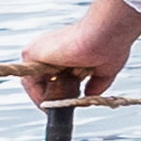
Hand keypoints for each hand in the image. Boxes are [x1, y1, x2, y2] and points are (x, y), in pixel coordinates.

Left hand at [19, 0, 140, 103]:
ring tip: (62, 105)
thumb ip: (96, 84)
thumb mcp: (105, 69)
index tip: (72, 101)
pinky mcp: (31, 53)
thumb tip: (90, 97)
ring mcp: (38, 50)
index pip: (56, 75)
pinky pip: (29, 82)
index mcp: (65, 50)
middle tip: (67, 106)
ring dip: (48, 97)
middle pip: (44, 80)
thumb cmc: (111, 44)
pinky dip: (39, 95)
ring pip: (35, 82)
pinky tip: (53, 102)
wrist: (106, 35)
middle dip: (55, 95)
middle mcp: (49, 49)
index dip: (63, 91)